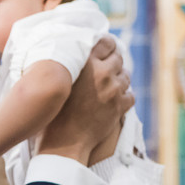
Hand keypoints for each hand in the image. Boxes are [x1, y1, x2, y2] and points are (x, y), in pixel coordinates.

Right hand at [38, 34, 131, 162]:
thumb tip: (79, 55)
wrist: (64, 141)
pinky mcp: (120, 106)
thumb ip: (72, 66)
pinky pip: (130, 95)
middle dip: (113, 63)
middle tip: (106, 69)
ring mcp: (113, 89)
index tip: (105, 48)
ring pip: (126, 76)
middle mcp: (101, 73)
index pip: (105, 42)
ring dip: (119, 80)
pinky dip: (124, 97)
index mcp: (85, 63)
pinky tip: (114, 101)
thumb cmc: (53, 112)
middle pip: (118, 58)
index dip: (106, 45)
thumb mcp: (59, 82)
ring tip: (108, 88)